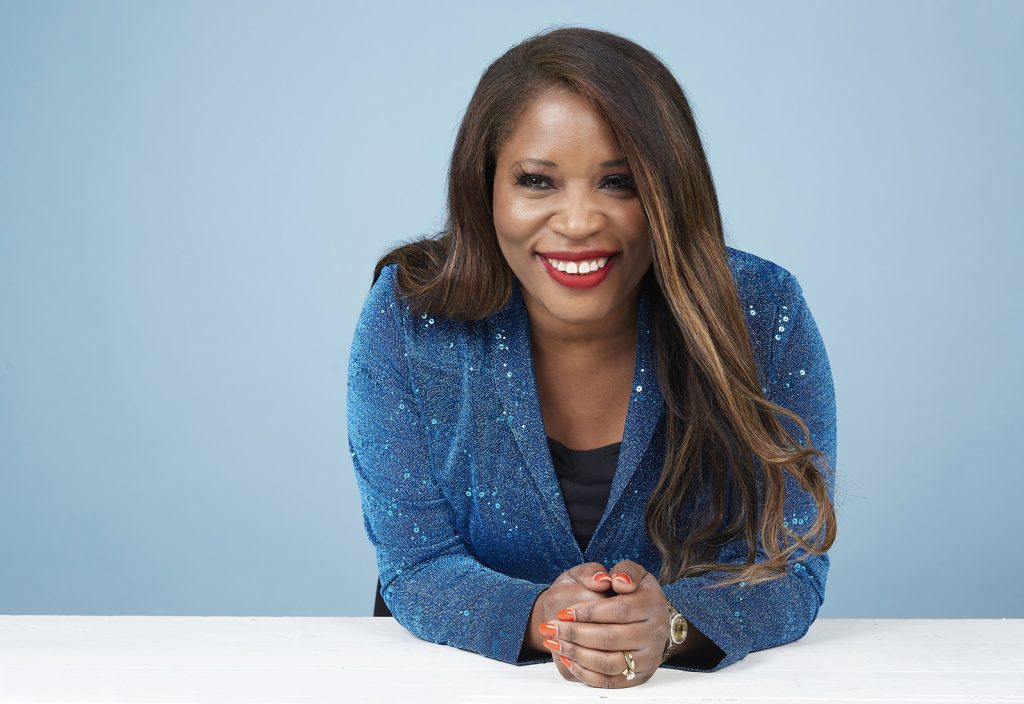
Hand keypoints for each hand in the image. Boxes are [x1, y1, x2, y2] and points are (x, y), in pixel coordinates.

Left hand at [538, 559, 669, 687]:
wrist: (647, 619)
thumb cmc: (631, 593)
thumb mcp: (629, 571)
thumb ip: (623, 570)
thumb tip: (610, 580)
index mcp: (653, 604)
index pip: (619, 609)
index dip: (589, 612)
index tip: (564, 612)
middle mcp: (655, 633)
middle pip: (611, 638)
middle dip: (575, 633)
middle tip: (551, 628)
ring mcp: (648, 658)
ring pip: (608, 663)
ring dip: (576, 654)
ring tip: (554, 642)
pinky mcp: (638, 676)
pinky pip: (608, 681)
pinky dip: (584, 672)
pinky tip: (567, 659)